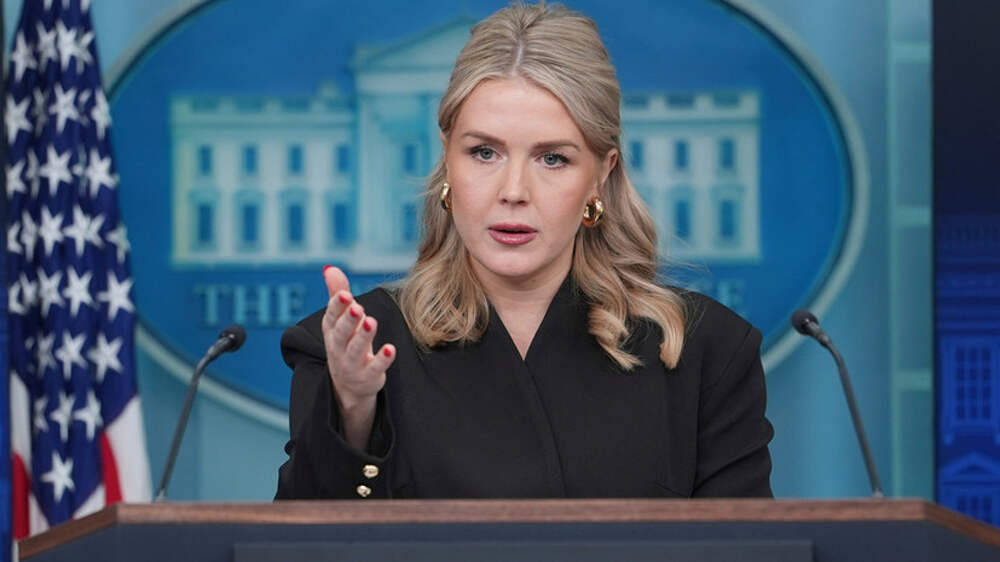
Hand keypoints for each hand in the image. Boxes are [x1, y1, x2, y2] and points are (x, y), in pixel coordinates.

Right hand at [321, 266, 395, 412]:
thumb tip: (330, 267)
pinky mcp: (368, 376)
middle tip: (357, 307)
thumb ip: (337, 294)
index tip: (345, 294)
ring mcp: (352, 364)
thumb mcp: (340, 320)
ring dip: (363, 336)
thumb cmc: (345, 343)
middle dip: (348, 320)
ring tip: (372, 322)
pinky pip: (374, 368)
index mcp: (332, 331)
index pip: (331, 317)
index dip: (337, 306)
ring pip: (356, 350)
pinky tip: (391, 348)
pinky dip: (382, 359)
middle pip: (342, 333)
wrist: (347, 386)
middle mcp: (339, 347)